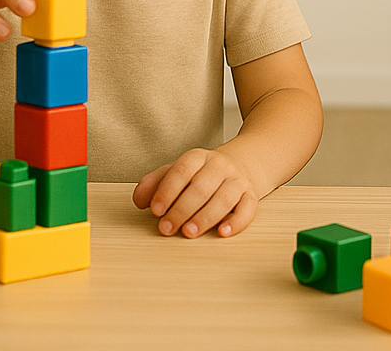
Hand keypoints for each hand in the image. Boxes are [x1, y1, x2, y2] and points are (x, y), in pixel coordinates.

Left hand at [132, 148, 258, 238]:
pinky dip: (236, 221)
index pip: (181, 171)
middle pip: (201, 187)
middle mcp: (219, 166)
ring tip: (189, 232)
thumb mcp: (178, 172)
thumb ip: (155, 183)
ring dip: (205, 217)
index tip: (155, 210)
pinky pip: (247, 208)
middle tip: (167, 228)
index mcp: (198, 157)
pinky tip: (222, 232)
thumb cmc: (202, 174)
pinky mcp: (251, 195)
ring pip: (224, 198)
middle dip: (181, 209)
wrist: (243, 164)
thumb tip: (139, 200)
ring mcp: (237, 180)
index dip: (167, 191)